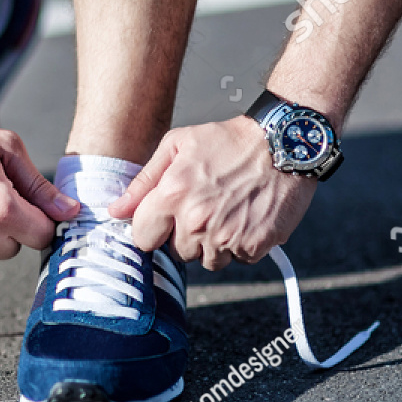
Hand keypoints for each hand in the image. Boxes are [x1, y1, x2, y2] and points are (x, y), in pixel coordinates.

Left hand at [109, 116, 315, 270]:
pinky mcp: (253, 246)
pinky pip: (238, 259)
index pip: (143, 239)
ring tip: (228, 210)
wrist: (285, 143)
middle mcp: (196, 221)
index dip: (153, 228)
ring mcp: (226, 237)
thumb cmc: (229, 141)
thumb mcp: (178, 145)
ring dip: (214, 243)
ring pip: (207, 260)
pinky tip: (248, 216)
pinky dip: (242, 243)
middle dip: (186, 234)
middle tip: (206, 206)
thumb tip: (115, 210)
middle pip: (177, 252)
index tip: (166, 218)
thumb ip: (143, 181)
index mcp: (173, 195)